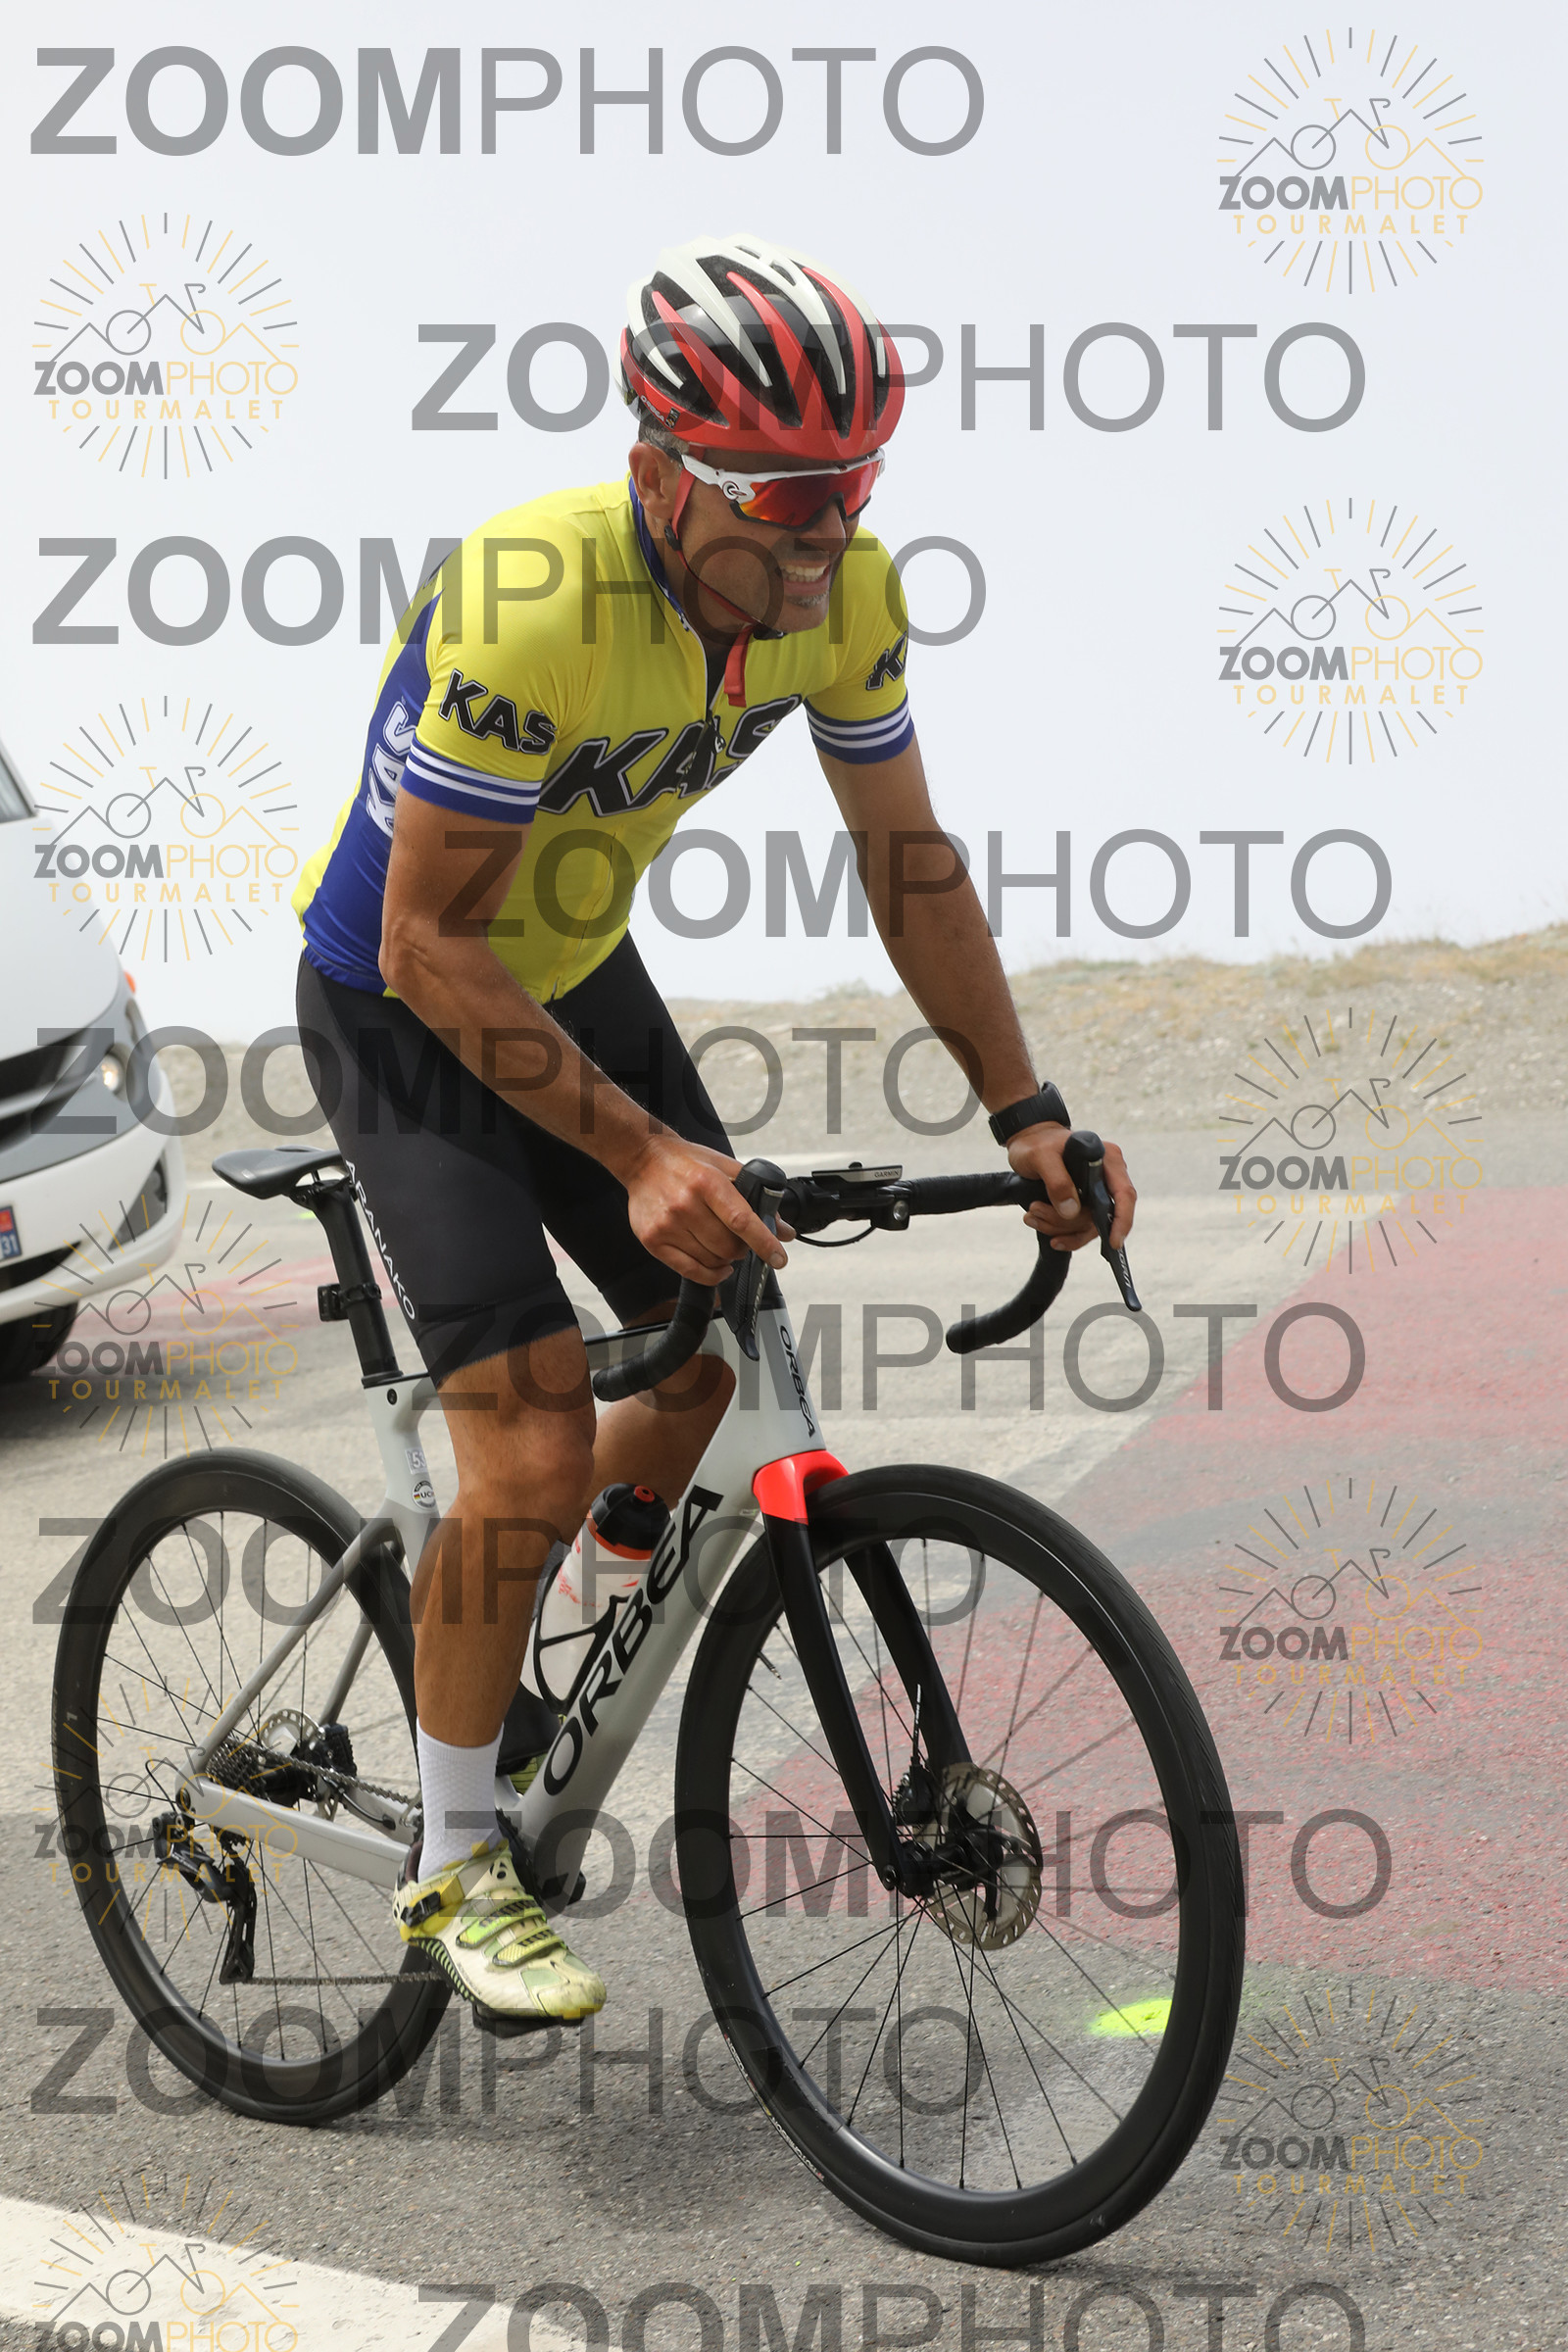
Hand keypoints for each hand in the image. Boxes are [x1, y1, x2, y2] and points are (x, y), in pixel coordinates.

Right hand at [621, 1133, 793, 1285]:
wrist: (643, 1159)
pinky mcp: (653, 1240)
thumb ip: (757, 1195)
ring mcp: (667, 1224)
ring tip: (724, 1247)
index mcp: (707, 1181)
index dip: (764, 1242)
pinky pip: (689, 1271)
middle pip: (727, 1246)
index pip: (742, 1220)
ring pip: (711, 1260)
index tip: (779, 1258)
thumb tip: (783, 1229)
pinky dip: (710, 1274)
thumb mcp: (725, 1168)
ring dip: (726, 1260)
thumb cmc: (687, 1163)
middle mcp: (685, 1204)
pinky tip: (718, 1267)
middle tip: (742, 1242)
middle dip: (743, 1250)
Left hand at [1006, 1123, 1136, 1251]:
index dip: (1122, 1220)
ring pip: (1087, 1225)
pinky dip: (1061, 1232)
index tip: (1113, 1241)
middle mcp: (1107, 1177)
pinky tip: (1044, 1230)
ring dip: (1058, 1226)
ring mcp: (1097, 1192)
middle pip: (1101, 1215)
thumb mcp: (1041, 1156)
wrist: (1028, 1142)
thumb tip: (1071, 1211)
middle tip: (1036, 1211)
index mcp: (1108, 1160)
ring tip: (1031, 1215)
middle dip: (1068, 1223)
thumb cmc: (1036, 1143)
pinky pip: (1079, 1228)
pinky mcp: (1085, 1203)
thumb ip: (1057, 1181)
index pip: (1124, 1194)